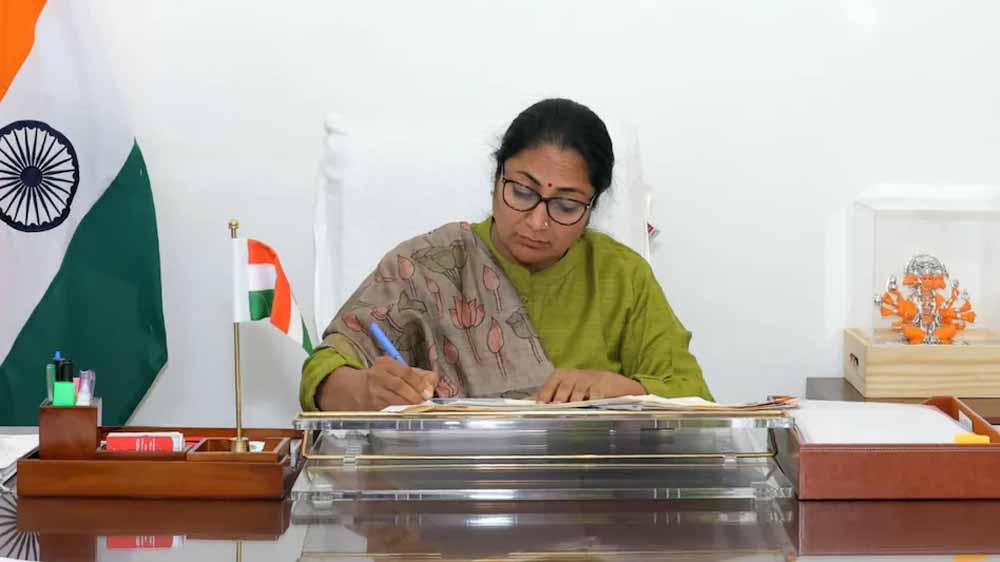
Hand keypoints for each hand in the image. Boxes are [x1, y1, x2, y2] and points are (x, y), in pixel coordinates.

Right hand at [317, 356, 438, 410]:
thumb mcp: (396, 370)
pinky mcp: (371, 407)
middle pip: (400, 386)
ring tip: (418, 408)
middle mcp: (377, 376)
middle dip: (415, 395)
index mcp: (385, 364)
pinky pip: (389, 410)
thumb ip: (417, 374)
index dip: (419, 382)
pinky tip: (408, 414)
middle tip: (424, 401)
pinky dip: (401, 413)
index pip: (405, 371)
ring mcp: (373, 392)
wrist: (354, 389)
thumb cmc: (382, 379)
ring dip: (410, 405)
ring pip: (394, 400)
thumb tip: (434, 380)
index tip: (428, 391)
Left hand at [534, 369, 644, 402]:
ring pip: (577, 392)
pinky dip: (590, 402)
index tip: (539, 406)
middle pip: (563, 388)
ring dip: (573, 403)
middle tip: (553, 412)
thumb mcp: (566, 388)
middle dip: (558, 401)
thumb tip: (526, 402)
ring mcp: (589, 379)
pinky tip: (587, 409)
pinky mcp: (602, 384)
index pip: (551, 384)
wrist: (614, 384)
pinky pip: (594, 395)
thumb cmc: (585, 388)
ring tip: (569, 413)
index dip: (544, 395)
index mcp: (562, 375)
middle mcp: (574, 375)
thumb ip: (548, 394)